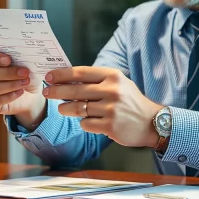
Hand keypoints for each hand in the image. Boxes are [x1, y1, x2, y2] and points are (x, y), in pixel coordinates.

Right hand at [0, 48, 43, 117]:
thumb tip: (20, 57)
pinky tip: (20, 91)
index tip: (8, 59)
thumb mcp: (16, 61)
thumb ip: (13, 57)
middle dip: (7, 73)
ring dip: (11, 84)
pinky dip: (10, 96)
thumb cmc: (16, 71)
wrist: (24, 92)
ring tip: (25, 81)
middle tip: (24, 72)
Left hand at [42, 66, 163, 147]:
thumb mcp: (118, 84)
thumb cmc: (130, 102)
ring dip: (65, 109)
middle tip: (47, 92)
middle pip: (75, 90)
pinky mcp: (110, 126)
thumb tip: (67, 80)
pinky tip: (88, 121)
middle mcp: (112, 90)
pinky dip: (83, 123)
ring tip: (62, 109)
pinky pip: (85, 124)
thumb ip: (96, 81)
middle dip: (56, 91)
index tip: (49, 76)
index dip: (62, 74)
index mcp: (113, 76)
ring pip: (77, 108)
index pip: (81, 73)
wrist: (152, 123)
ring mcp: (111, 109)